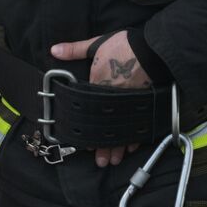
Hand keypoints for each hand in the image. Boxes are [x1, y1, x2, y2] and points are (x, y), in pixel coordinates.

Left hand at [51, 30, 147, 166]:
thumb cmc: (125, 44)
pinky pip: (140, 124)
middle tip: (100, 162)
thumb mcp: (97, 43)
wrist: (152, 47)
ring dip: (119, 148)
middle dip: (104, 148)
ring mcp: (131, 103)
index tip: (84, 146)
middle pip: (107, 129)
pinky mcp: (146, 103)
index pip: (89, 114)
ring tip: (115, 161)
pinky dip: (136, 137)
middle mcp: (114, 99)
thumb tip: (54, 50)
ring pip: (123, 131)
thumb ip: (75, 49)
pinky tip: (133, 147)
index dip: (87, 132)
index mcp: (99, 85)